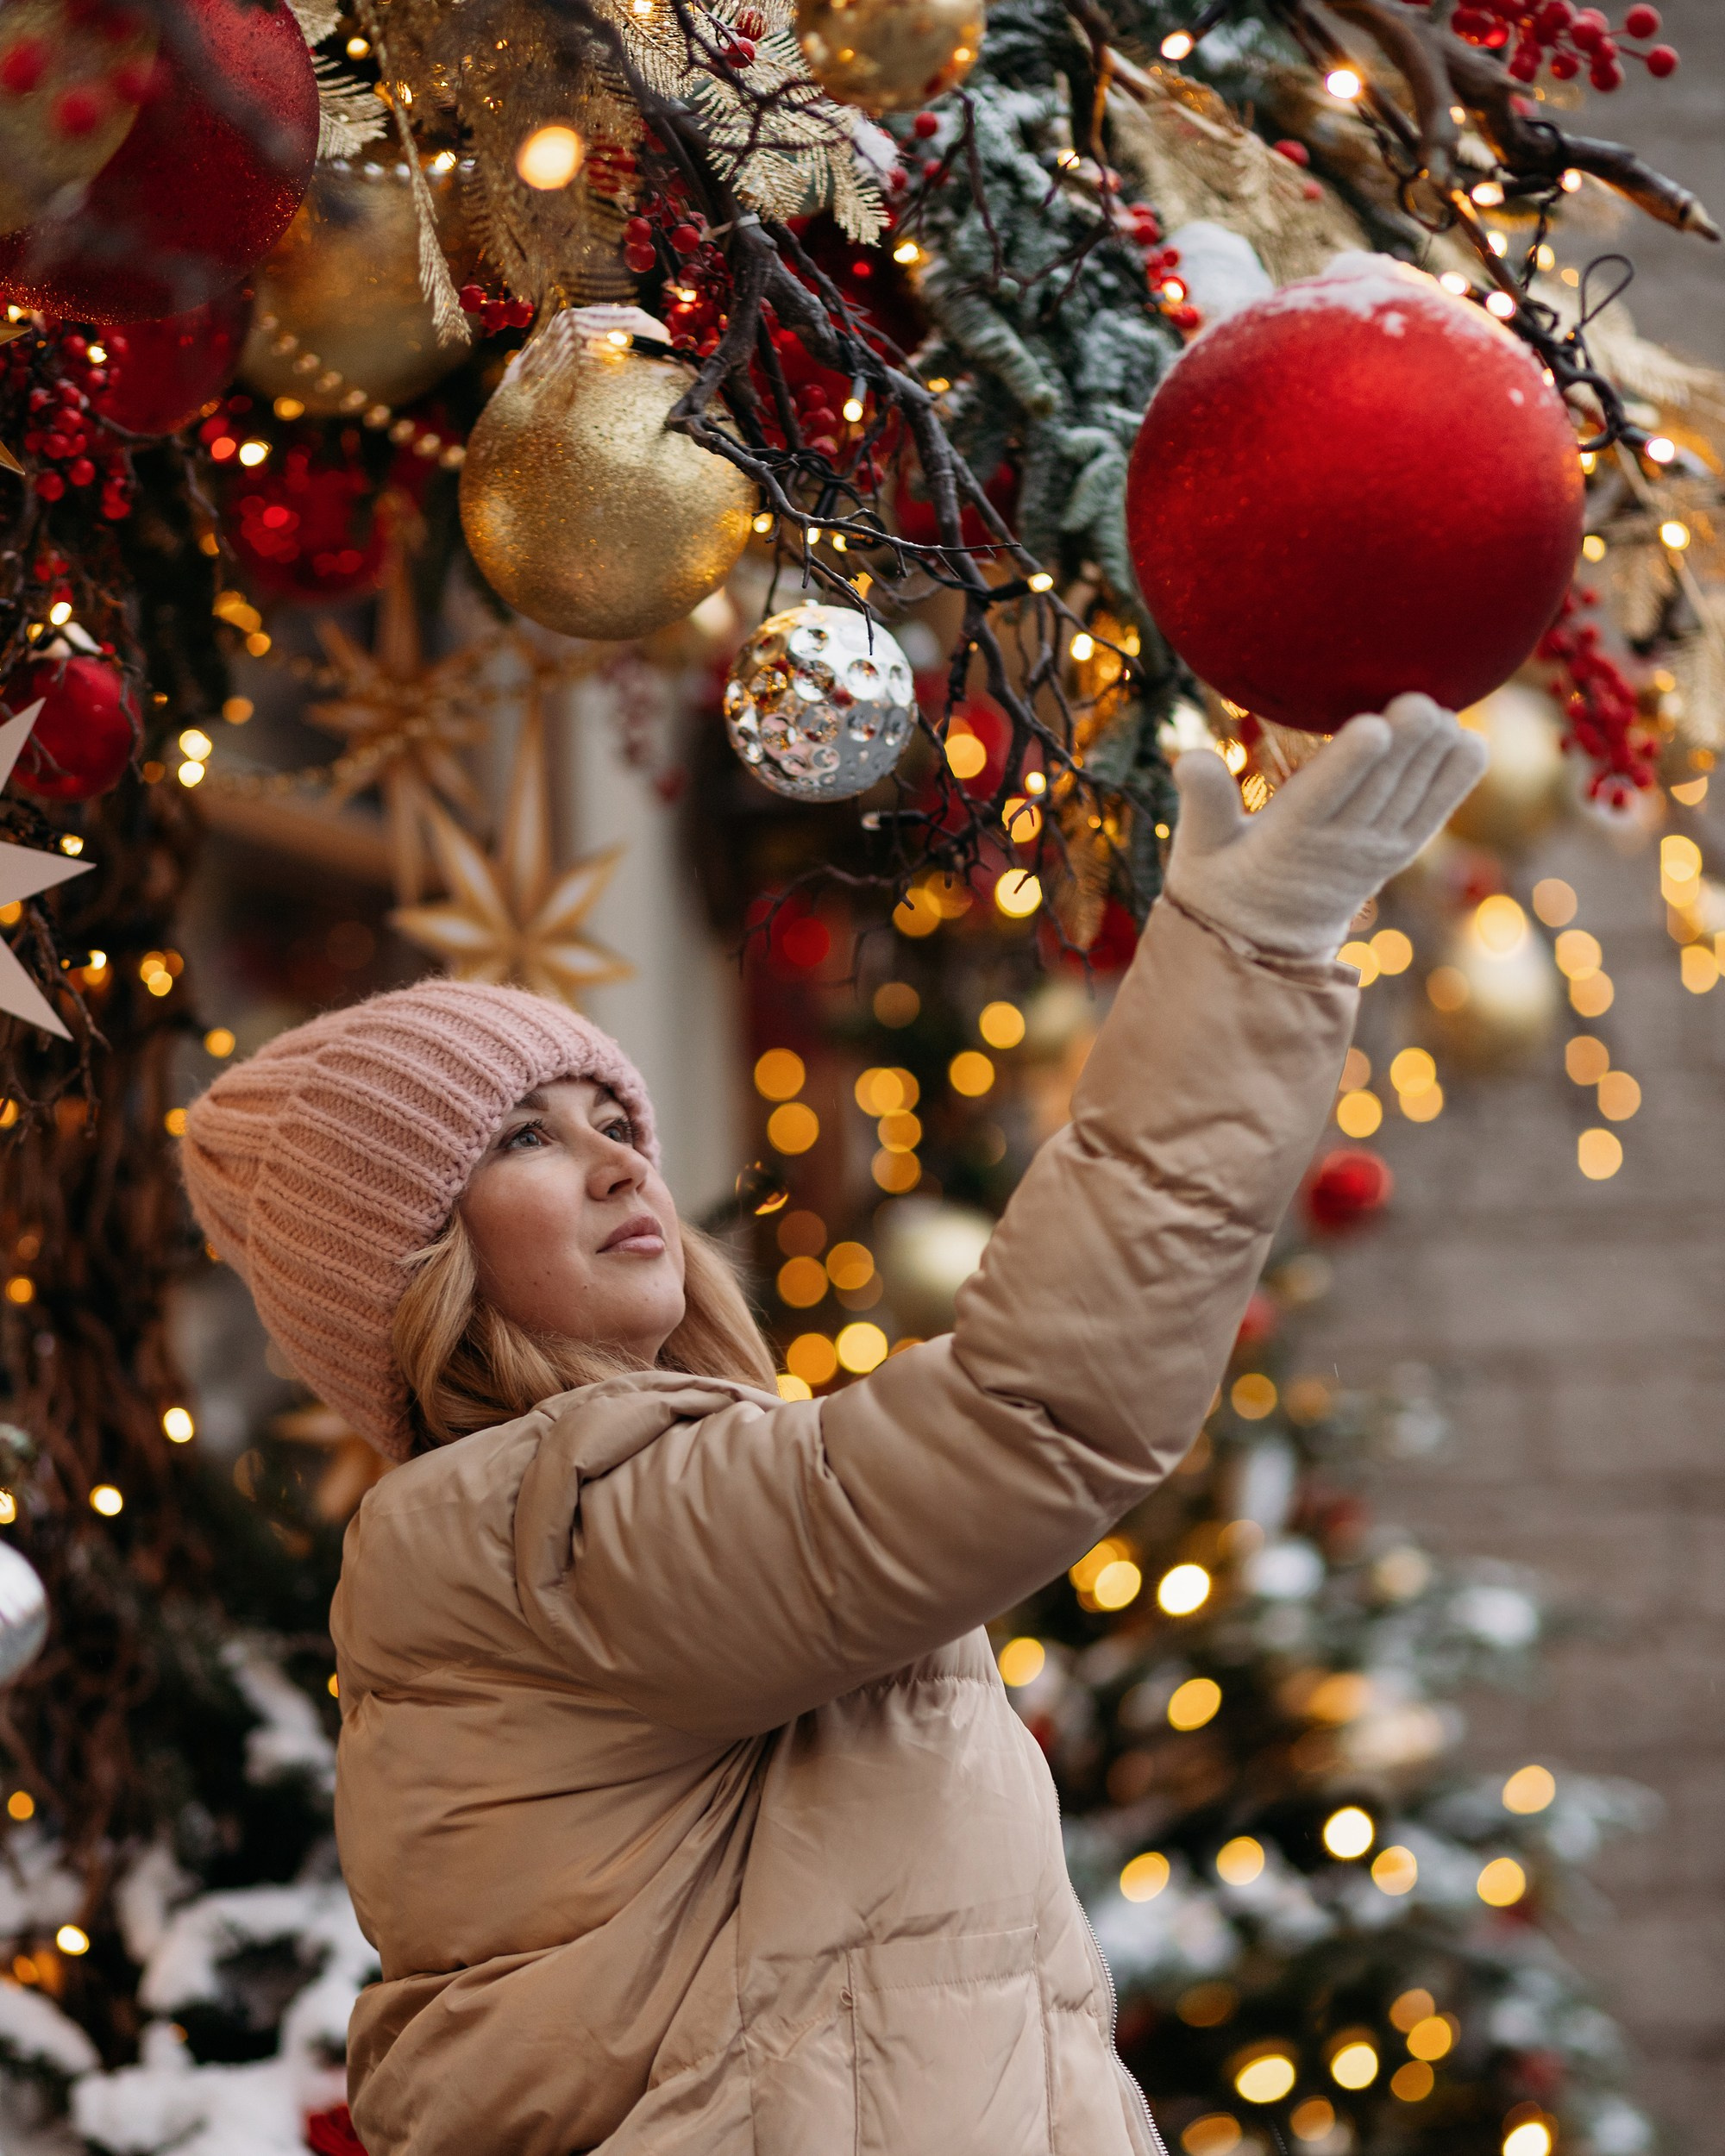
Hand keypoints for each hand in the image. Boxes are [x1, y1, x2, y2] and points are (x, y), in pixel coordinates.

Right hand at [1163, 693, 1489, 961]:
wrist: (1266, 943)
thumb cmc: (1221, 880)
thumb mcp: (1197, 847)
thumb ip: (1201, 802)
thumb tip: (1189, 757)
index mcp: (1286, 842)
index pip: (1322, 799)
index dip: (1349, 764)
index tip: (1370, 726)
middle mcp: (1339, 849)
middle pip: (1378, 792)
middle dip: (1404, 748)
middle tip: (1421, 699)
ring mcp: (1376, 852)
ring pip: (1413, 799)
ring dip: (1432, 756)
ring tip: (1444, 710)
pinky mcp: (1399, 851)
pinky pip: (1435, 813)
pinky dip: (1455, 778)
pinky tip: (1466, 738)